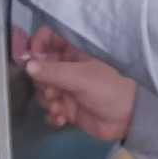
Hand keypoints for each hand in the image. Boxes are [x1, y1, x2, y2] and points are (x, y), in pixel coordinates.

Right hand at [23, 26, 135, 141]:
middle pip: (41, 68)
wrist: (130, 118)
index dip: (37, 45)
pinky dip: (53, 115)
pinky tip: (62, 120)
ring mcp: (69, 88)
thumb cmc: (110, 88)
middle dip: (42, 82)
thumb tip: (27, 65)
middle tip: (53, 93)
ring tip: (60, 108)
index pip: (50, 39)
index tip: (30, 60)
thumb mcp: (82, 77)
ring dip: (47, 101)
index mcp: (76, 51)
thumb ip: (53, 71)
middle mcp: (70, 67)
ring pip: (43, 90)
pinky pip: (51, 109)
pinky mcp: (69, 108)